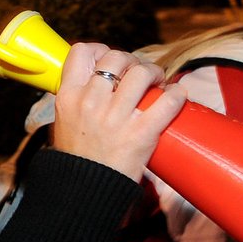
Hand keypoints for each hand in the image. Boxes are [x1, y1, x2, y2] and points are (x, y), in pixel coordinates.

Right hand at [51, 44, 186, 181]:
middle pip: (116, 57)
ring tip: (159, 82)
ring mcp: (116, 117)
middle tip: (141, 74)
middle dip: (133, 61)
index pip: (82, 52)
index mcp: (68, 96)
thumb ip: (77, 100)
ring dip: (155, 72)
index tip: (111, 61)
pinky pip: (166, 102)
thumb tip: (95, 81)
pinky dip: (177, 95)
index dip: (100, 50)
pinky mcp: (140, 134)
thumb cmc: (77, 158)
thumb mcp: (64, 122)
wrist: (84, 192)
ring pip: (141, 73)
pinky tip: (178, 94)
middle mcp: (91, 101)